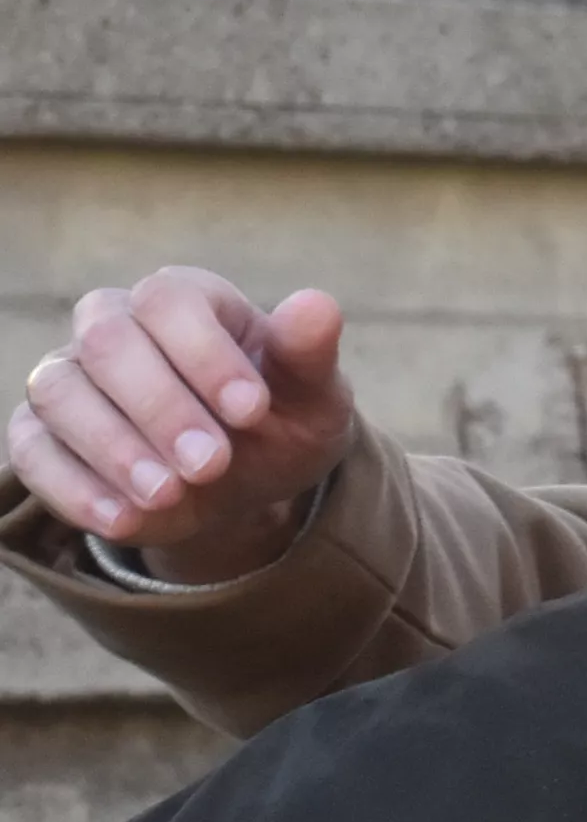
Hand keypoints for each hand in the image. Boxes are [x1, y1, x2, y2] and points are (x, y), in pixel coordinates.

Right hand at [7, 271, 352, 580]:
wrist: (241, 484)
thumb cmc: (277, 423)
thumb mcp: (312, 398)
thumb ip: (309, 355)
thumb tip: (318, 305)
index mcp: (184, 301)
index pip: (170, 301)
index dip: (206, 353)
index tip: (252, 412)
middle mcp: (113, 326)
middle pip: (107, 342)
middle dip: (161, 406)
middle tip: (212, 464)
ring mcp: (68, 378)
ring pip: (59, 392)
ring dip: (114, 447)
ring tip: (169, 494)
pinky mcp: (40, 434)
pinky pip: (32, 451)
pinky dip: (74, 488)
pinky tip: (126, 520)